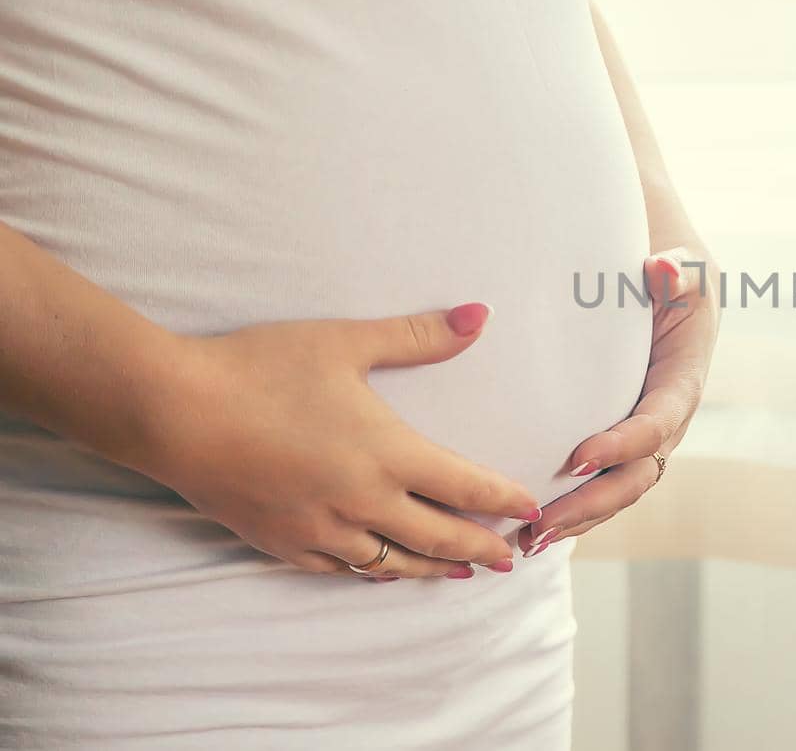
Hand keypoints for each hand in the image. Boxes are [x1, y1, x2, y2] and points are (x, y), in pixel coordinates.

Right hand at [135, 303, 541, 580]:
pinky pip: (339, 571)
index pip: (465, 487)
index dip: (502, 501)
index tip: (530, 510)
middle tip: (509, 559)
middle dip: (479, 549)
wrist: (174, 411)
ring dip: (430, 569)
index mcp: (387, 455)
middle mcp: (362, 502)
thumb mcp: (345, 343)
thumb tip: (480, 314)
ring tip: (457, 574)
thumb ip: (419, 335)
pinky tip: (380, 572)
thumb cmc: (260, 369)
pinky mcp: (281, 542)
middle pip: (437, 537)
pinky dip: (371, 573)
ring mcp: (321, 529)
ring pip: (391, 563)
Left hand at [517, 245, 719, 556]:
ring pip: (617, 491)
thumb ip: (677, 270)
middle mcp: (668, 420)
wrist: (671, 282)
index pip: (658, 423)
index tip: (580, 456)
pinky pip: (601, 484)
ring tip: (527, 540)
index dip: (624, 444)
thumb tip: (661, 268)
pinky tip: (528, 528)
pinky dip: (571, 509)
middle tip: (542, 524)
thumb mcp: (683, 265)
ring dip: (577, 518)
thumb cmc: (673, 273)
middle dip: (592, 504)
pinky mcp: (620, 441)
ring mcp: (644, 437)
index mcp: (684, 381)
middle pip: (637, 476)